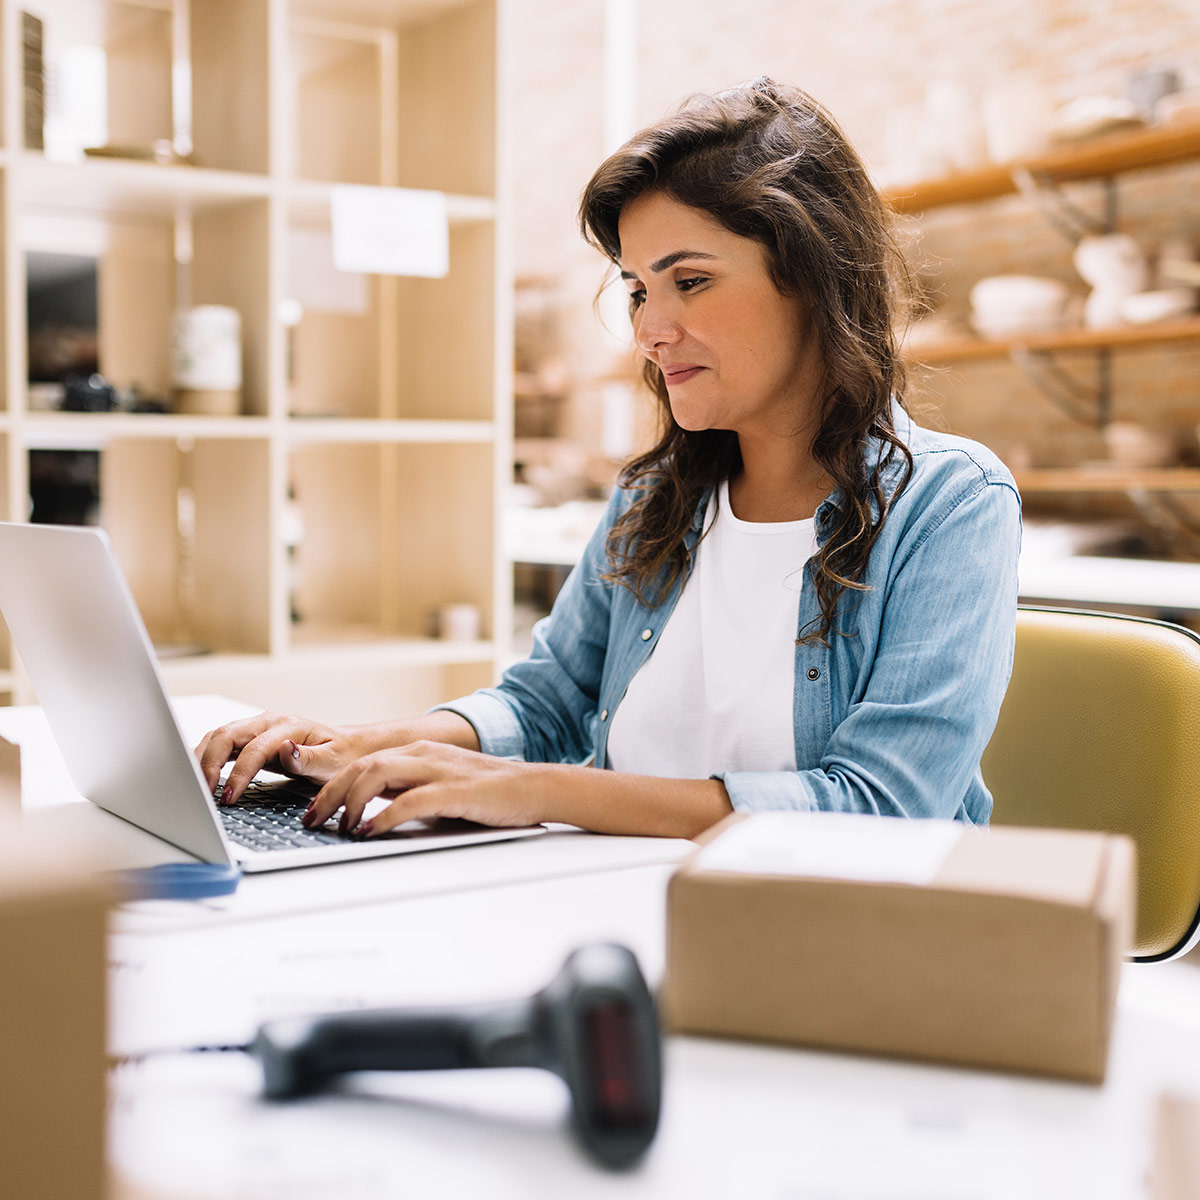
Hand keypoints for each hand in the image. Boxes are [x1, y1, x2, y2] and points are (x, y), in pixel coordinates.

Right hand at [194, 711, 377, 805]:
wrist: (346, 747)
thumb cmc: (341, 756)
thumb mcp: (332, 762)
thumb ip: (308, 759)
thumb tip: (286, 750)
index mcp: (288, 727)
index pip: (254, 749)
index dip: (238, 774)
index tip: (228, 798)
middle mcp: (268, 722)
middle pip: (226, 735)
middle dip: (208, 763)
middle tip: (201, 793)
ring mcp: (257, 728)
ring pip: (218, 736)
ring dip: (201, 759)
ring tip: (193, 787)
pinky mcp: (250, 739)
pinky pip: (221, 744)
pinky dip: (206, 757)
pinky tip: (198, 776)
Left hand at [301, 742, 546, 835]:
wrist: (535, 787)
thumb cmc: (490, 792)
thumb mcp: (440, 785)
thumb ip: (408, 791)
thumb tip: (371, 812)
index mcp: (417, 751)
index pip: (361, 762)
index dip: (331, 786)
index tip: (313, 811)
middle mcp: (423, 754)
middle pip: (361, 765)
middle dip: (329, 795)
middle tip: (312, 821)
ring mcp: (439, 769)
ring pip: (378, 773)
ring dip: (351, 802)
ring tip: (340, 827)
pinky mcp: (455, 790)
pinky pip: (410, 799)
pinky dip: (385, 816)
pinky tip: (371, 831)